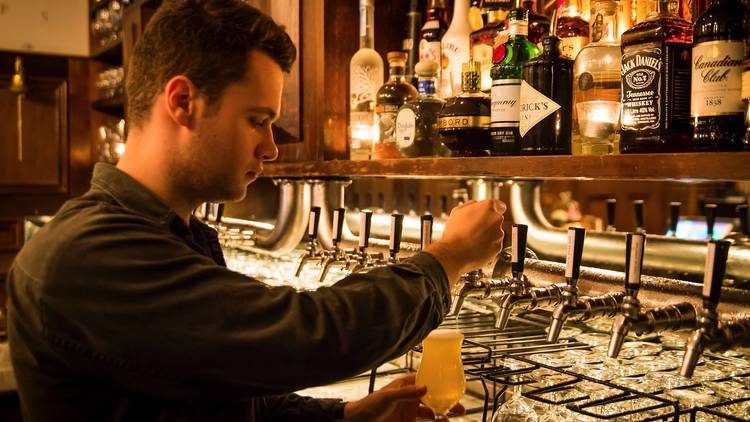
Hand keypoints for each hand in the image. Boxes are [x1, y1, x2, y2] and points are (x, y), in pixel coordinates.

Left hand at [344, 374, 464, 421]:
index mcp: (406, 385)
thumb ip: (406, 393)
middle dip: (446, 401)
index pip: (425, 379)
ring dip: (442, 414)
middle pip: (432, 397)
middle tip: (460, 407)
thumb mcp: (388, 397)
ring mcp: (410, 410)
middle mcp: (410, 397)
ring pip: (431, 411)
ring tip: (453, 418)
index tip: (453, 384)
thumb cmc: (370, 404)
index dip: (438, 381)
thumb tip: (426, 387)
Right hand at [425, 199, 505, 285]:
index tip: (485, 215)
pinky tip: (476, 246)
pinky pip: (494, 244)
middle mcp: (496, 219)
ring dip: (488, 235)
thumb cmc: (455, 232)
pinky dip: (488, 246)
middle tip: (475, 228)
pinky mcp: (498, 247)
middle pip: (496, 219)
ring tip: (473, 239)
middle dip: (488, 223)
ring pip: (496, 233)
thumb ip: (471, 204)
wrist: (454, 252)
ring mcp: (498, 234)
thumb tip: (476, 205)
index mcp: (487, 207)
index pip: (498, 205)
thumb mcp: (457, 211)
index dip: (490, 210)